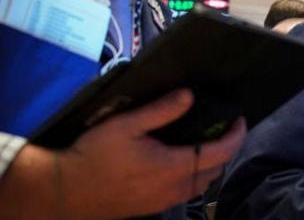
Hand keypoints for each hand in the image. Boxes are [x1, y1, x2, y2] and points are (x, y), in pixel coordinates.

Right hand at [0, 89, 246, 219]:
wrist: (64, 192)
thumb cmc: (93, 155)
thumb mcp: (126, 125)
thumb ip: (161, 110)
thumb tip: (189, 95)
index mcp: (172, 167)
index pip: (220, 153)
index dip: (235, 135)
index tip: (240, 119)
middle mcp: (173, 188)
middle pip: (215, 171)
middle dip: (225, 150)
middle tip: (222, 128)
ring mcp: (162, 201)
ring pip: (201, 185)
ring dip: (210, 165)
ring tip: (204, 142)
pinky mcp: (151, 207)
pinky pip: (184, 193)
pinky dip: (193, 176)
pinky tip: (179, 161)